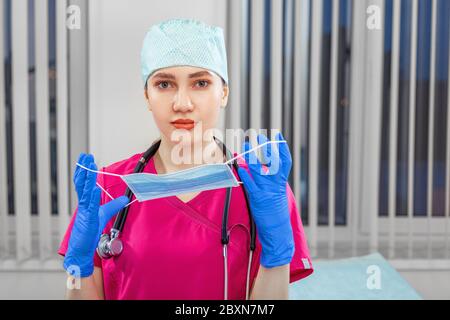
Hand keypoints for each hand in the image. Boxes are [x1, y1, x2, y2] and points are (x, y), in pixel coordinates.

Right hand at [63, 153, 128, 276]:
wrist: (82, 249)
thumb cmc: (89, 232)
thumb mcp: (104, 214)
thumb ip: (114, 205)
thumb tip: (125, 197)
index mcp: (86, 202)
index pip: (84, 184)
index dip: (84, 171)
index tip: (86, 159)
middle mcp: (83, 205)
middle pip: (82, 184)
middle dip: (83, 170)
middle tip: (85, 156)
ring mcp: (84, 211)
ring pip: (84, 192)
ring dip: (87, 179)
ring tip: (88, 166)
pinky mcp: (87, 220)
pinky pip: (89, 206)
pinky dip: (91, 197)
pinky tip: (93, 188)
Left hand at [237, 133, 293, 267]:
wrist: (278, 232)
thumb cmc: (275, 214)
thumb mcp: (275, 195)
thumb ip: (268, 182)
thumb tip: (255, 168)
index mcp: (280, 183)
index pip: (285, 162)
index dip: (282, 148)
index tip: (277, 135)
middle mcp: (275, 185)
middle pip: (272, 161)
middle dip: (265, 147)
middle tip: (259, 135)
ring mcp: (267, 191)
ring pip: (260, 170)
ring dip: (252, 156)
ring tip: (246, 145)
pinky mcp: (258, 199)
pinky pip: (251, 184)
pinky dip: (246, 174)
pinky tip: (240, 165)